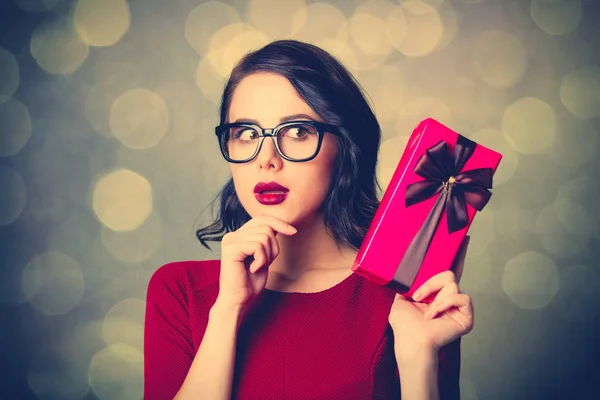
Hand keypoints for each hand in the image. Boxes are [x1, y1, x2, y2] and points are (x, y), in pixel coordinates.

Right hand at [217, 214, 296, 309]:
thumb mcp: (264, 257)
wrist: (238, 301)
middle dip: (273, 246)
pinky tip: (252, 269)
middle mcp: (232, 235)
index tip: (293, 231)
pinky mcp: (230, 248)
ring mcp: (230, 241)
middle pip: (266, 226)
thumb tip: (279, 225)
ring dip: (267, 256)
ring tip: (257, 267)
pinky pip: (258, 246)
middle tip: (266, 263)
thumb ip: (267, 240)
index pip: (262, 219)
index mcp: (239, 235)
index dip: (279, 223)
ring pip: (264, 236)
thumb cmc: (250, 283)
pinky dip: (261, 260)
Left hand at [388, 237, 472, 354]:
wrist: (410, 340)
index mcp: (436, 292)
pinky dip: (444, 304)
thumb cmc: (404, 325)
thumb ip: (407, 285)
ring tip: (426, 310)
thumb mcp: (401, 298)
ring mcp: (459, 307)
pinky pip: (461, 297)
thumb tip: (403, 273)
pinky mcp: (466, 316)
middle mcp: (449, 297)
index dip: (458, 254)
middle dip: (430, 283)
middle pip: (450, 272)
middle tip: (417, 297)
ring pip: (452, 283)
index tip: (464, 238)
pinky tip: (435, 315)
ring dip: (434, 295)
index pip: (450, 268)